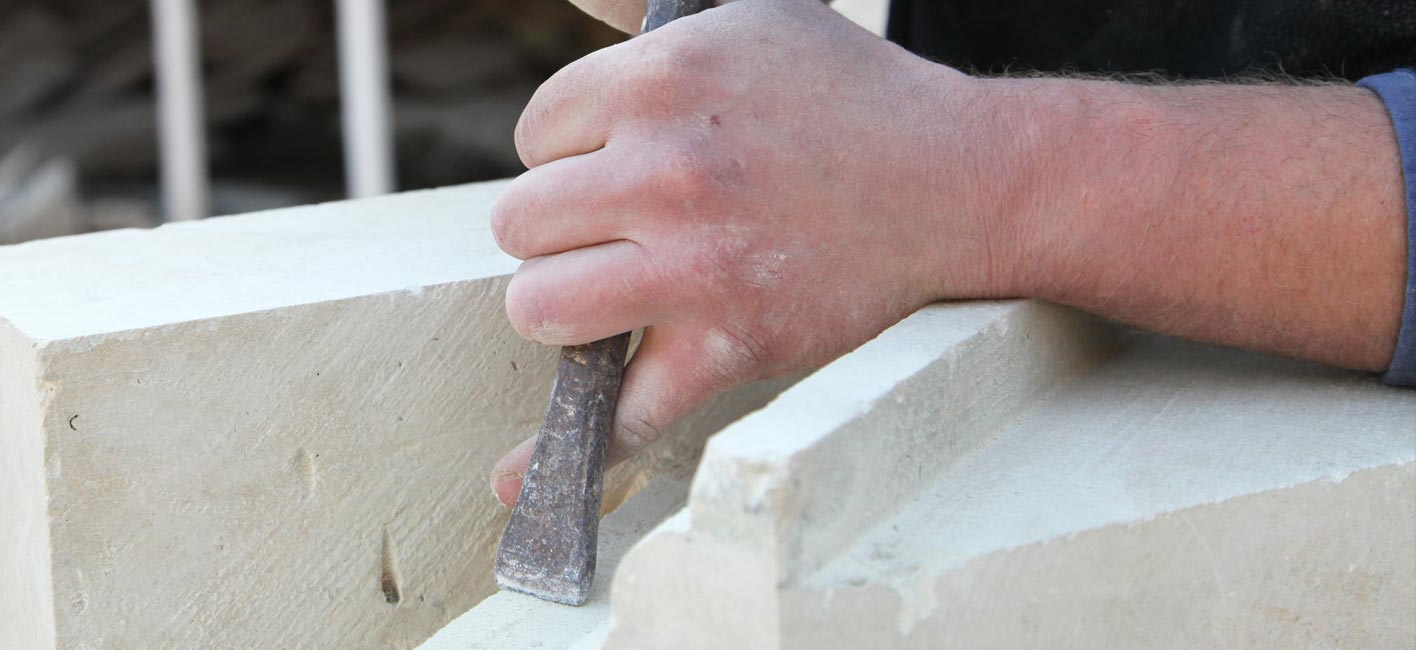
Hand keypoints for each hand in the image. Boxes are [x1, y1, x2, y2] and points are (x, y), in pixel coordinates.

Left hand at [489, 0, 1030, 505]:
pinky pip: (624, 412)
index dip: (572, 151)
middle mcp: (668, 171)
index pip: (535, 134)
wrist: (956, 178)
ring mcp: (697, 266)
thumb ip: (635, 6)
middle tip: (625, 225)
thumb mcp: (739, 12)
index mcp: (662, 81)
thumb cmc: (842, 93)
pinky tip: (511, 481)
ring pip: (539, 305)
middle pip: (518, 222)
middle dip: (562, 227)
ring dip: (564, 303)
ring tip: (615, 287)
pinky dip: (565, 453)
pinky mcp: (732, 345)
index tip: (623, 160)